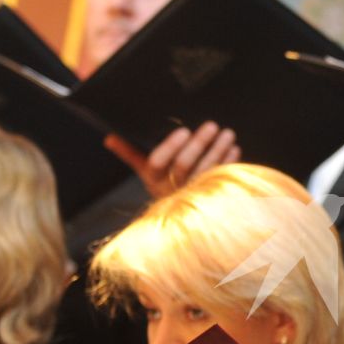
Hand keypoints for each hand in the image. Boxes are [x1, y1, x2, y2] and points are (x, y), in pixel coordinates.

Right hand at [106, 121, 239, 200]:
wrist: (180, 217)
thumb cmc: (163, 184)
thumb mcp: (145, 171)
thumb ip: (130, 153)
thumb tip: (109, 138)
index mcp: (152, 181)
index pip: (157, 163)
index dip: (170, 146)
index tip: (183, 130)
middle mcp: (171, 190)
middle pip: (184, 166)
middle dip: (199, 144)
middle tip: (211, 125)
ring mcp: (192, 196)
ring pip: (206, 172)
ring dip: (218, 150)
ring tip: (227, 133)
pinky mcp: (211, 199)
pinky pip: (221, 180)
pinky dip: (229, 163)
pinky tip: (234, 149)